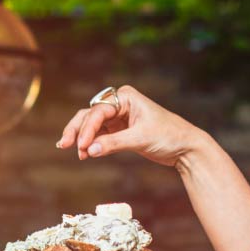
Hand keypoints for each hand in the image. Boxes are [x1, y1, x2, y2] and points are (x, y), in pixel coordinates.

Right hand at [57, 85, 203, 166]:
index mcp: (126, 97)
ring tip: (74, 151)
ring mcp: (118, 116)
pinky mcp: (119, 130)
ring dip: (82, 138)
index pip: (99, 111)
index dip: (87, 128)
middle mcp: (120, 103)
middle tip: (64, 145)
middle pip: (90, 115)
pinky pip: (99, 134)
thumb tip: (89, 150)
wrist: (185, 147)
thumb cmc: (169, 136)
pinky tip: (84, 153)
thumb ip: (114, 144)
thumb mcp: (141, 139)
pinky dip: (91, 143)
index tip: (82, 146)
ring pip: (91, 124)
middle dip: (78, 130)